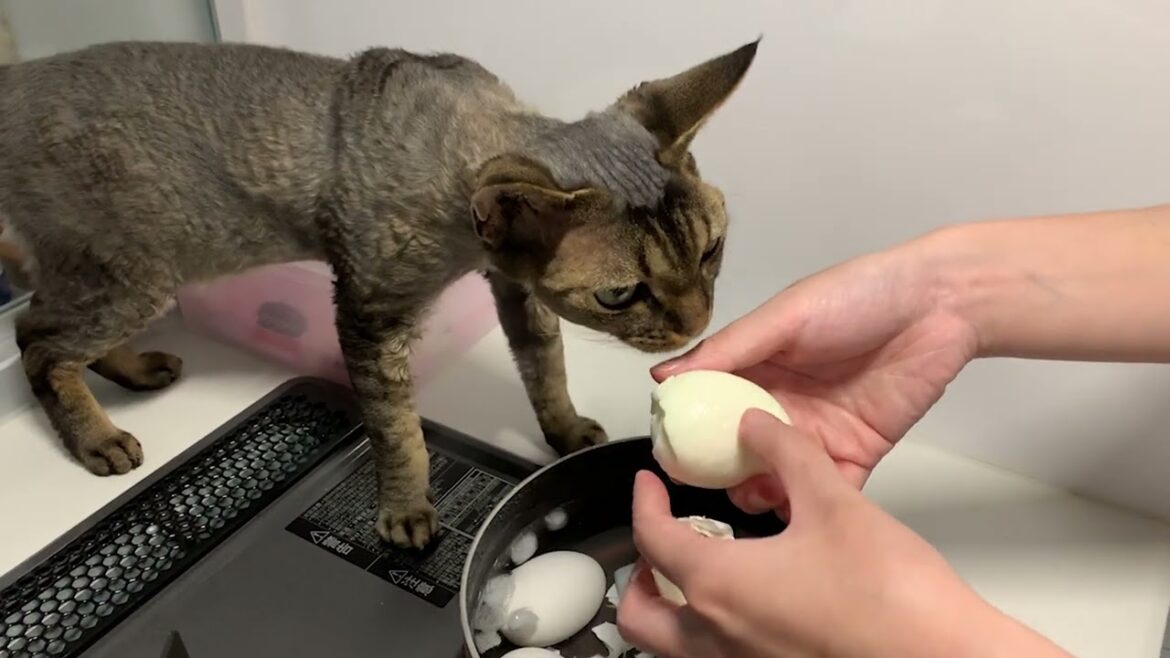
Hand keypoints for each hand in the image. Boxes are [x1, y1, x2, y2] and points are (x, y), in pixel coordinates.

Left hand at [616, 410, 1071, 657]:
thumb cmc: (893, 597)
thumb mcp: (834, 501)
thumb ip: (787, 453)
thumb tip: (757, 425)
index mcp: (720, 585)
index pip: (651, 540)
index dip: (643, 503)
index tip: (648, 484)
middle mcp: (718, 638)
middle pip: (639, 614)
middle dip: (639, 574)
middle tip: (663, 537)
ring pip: (671, 646)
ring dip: (670, 607)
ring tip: (700, 570)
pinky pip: (713, 657)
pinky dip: (707, 631)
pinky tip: (749, 603)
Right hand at [653, 238, 977, 509]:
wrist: (939, 305)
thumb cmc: (857, 296)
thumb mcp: (785, 316)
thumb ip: (729, 349)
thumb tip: (663, 378)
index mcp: (758, 367)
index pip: (711, 405)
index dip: (689, 432)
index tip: (668, 459)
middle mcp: (781, 404)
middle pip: (739, 448)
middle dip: (720, 474)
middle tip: (705, 493)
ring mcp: (817, 432)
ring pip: (776, 475)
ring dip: (759, 492)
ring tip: (748, 499)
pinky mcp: (855, 453)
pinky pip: (826, 488)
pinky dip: (807, 503)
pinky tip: (792, 512)